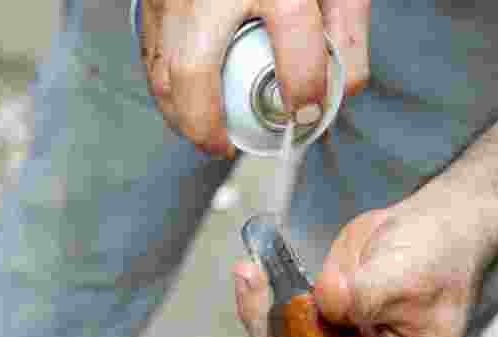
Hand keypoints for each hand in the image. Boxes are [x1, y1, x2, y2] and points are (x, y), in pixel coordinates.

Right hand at [139, 0, 371, 156]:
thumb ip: (347, 27)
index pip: (293, 46)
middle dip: (205, 126)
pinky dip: (164, 82)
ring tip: (203, 133)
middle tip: (225, 147)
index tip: (308, 115)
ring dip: (178, 112)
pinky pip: (150, 50)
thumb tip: (344, 87)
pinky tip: (182, 96)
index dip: (304, 91)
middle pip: (193, 76)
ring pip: (160, 70)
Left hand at [233, 189, 489, 336]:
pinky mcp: (315, 326)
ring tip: (250, 283)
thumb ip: (368, 293)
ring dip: (260, 330)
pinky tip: (250, 274)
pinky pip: (277, 326)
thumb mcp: (412, 277)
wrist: (427, 224)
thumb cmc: (438, 258)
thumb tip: (327, 300)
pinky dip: (259, 301)